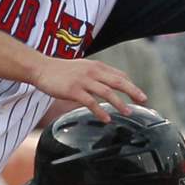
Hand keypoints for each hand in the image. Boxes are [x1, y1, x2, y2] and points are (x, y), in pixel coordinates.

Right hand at [28, 58, 145, 121]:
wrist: (41, 69)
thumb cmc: (61, 71)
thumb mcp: (82, 68)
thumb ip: (96, 74)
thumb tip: (109, 84)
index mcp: (96, 66)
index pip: (119, 75)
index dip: (131, 85)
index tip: (139, 95)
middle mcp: (92, 72)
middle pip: (118, 81)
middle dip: (132, 91)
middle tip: (144, 100)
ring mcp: (83, 81)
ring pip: (107, 92)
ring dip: (119, 103)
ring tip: (128, 112)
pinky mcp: (73, 90)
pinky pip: (90, 102)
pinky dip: (100, 111)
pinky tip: (106, 119)